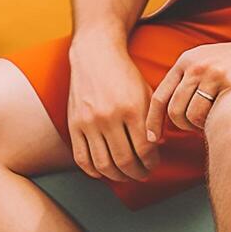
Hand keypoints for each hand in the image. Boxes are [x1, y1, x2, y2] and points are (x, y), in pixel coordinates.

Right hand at [67, 33, 160, 182]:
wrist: (95, 54)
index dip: (152, 163)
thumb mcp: (146, 93)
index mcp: (131, 108)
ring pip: (104, 164)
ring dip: (118, 176)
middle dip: (138, 173)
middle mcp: (108, 117)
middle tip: (142, 174)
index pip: (145, 149)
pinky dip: (94, 171)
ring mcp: (88, 122)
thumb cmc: (125, 74)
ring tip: (126, 175)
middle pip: (125, 161)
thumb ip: (153, 120)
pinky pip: (82, 158)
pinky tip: (104, 170)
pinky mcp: (73, 124)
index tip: (153, 164)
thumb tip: (156, 148)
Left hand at [146, 33, 230, 142]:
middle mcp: (194, 66)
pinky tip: (225, 113)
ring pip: (191, 116)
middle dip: (182, 126)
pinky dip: (215, 121)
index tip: (152, 138)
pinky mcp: (229, 84)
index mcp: (185, 61)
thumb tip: (167, 113)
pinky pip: (212, 115)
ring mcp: (211, 74)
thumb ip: (186, 81)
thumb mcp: (206, 62)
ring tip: (213, 118)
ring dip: (200, 126)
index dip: (153, 120)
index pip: (160, 96)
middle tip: (196, 127)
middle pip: (174, 110)